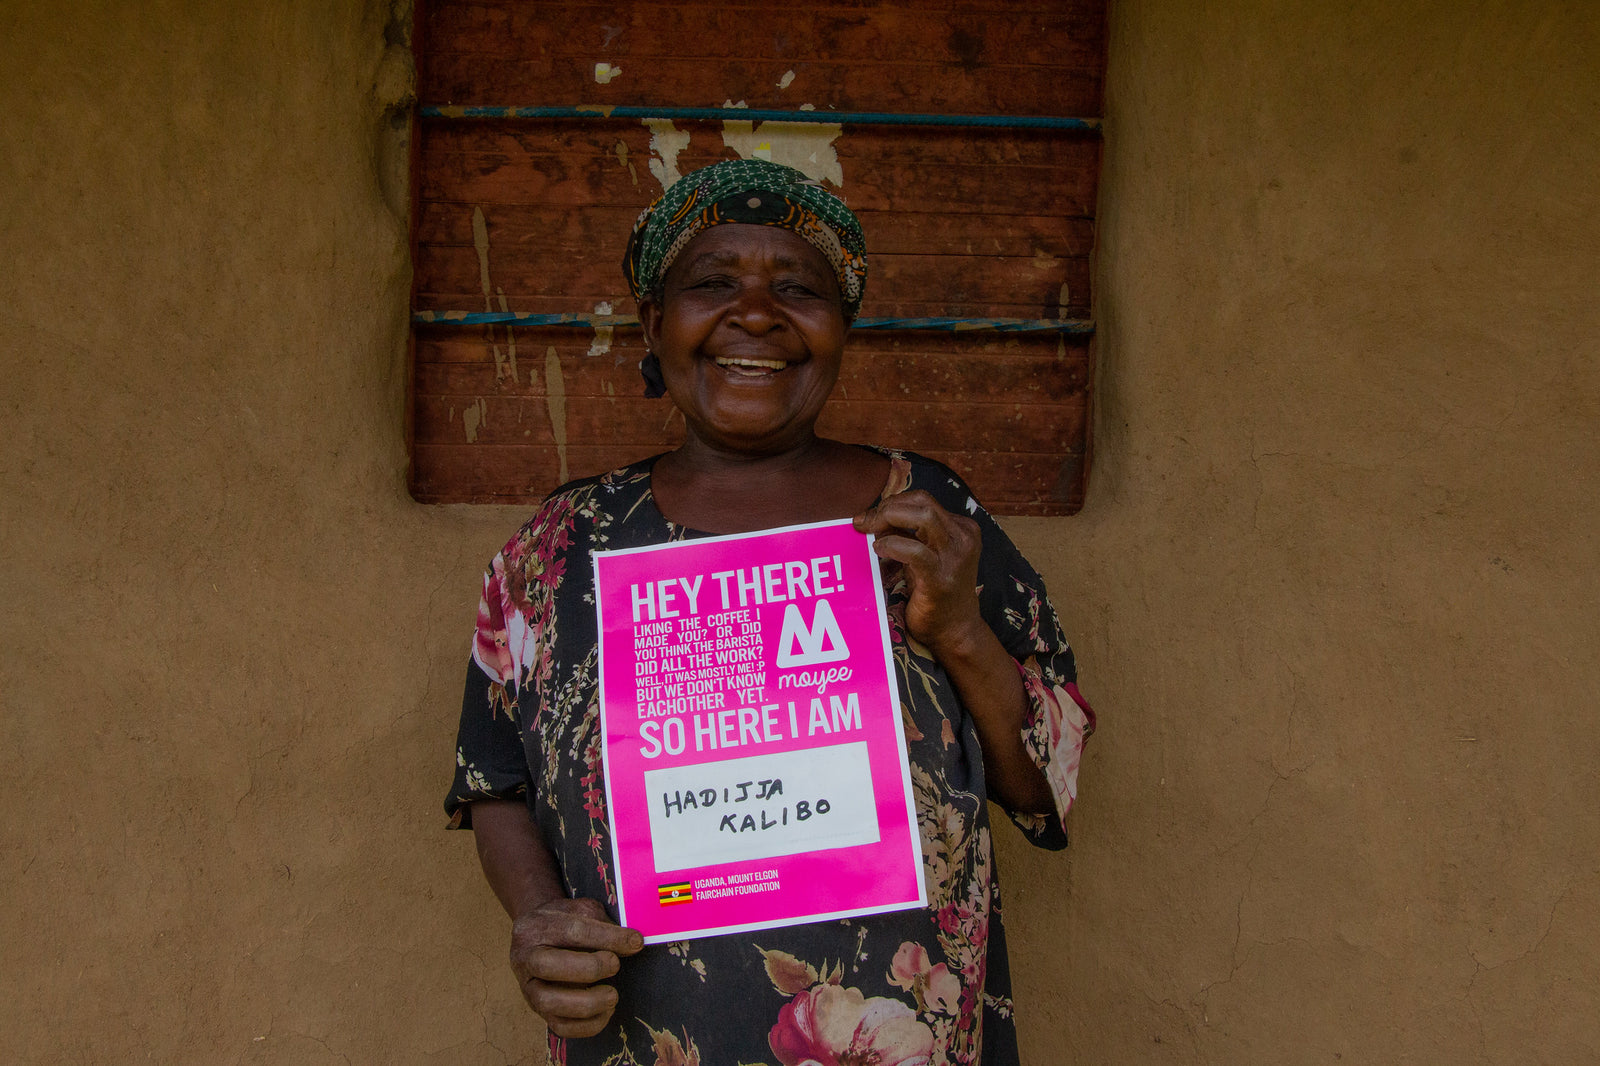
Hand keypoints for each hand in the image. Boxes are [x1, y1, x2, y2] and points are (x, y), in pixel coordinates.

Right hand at [508, 896, 643, 1038]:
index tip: (636, 942)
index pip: (573, 931)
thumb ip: (605, 925)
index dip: (608, 938)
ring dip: (587, 1002)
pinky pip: (559, 1027)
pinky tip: (606, 1011)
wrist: (535, 935)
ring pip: (548, 1002)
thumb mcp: (582, 911)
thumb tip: (633, 944)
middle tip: (615, 965)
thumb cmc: (564, 922)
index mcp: (536, 926)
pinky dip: (586, 1026)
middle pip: (550, 966)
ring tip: (612, 995)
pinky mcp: (538, 1011)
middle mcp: (525, 957)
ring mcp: (528, 987)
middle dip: (589, 968)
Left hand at [854, 490, 987, 657]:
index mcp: (961, 528)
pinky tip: (878, 550)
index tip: (871, 515)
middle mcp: (962, 537)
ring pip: (923, 516)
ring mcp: (955, 556)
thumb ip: (910, 535)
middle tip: (865, 522)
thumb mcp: (927, 556)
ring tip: (870, 532)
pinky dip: (891, 545)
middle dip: (888, 507)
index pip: (923, 500)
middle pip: (922, 502)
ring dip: (888, 518)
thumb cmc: (936, 593)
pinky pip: (914, 551)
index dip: (893, 502)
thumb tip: (876, 517)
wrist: (955, 631)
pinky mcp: (941, 577)